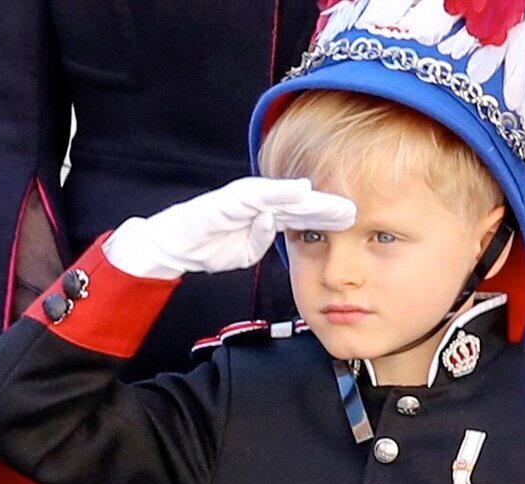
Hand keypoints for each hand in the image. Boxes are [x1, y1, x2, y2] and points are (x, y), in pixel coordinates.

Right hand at [103, 177, 355, 278]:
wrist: (169, 246)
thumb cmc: (205, 246)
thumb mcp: (245, 251)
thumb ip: (263, 240)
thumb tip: (275, 229)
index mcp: (263, 215)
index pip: (301, 215)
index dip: (326, 216)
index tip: (353, 221)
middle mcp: (256, 202)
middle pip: (298, 202)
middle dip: (327, 205)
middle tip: (355, 209)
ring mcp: (243, 198)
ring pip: (283, 195)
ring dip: (311, 198)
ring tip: (336, 201)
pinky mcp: (228, 199)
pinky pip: (257, 194)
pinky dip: (279, 191)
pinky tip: (300, 191)